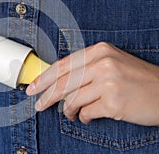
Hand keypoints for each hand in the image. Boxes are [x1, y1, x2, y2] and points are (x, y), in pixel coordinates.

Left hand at [26, 42, 158, 125]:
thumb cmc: (136, 79)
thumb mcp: (111, 64)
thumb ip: (85, 69)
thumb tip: (58, 83)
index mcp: (100, 51)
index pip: (63, 65)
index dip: (44, 78)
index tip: (32, 87)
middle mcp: (103, 64)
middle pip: (63, 83)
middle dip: (47, 96)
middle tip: (38, 105)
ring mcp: (108, 83)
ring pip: (72, 100)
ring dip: (68, 110)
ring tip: (72, 114)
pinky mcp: (113, 102)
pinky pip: (86, 112)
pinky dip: (83, 117)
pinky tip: (87, 117)